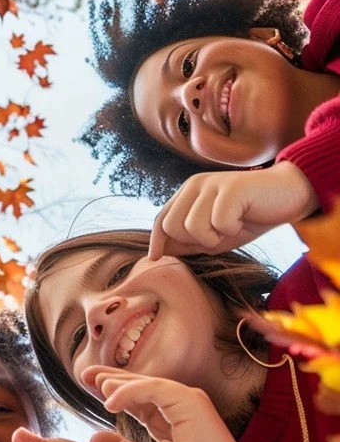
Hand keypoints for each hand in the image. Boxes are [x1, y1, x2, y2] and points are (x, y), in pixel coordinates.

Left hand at [89, 371, 284, 441]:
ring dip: (118, 382)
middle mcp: (181, 406)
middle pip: (139, 387)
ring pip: (146, 384)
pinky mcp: (190, 402)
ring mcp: (188, 401)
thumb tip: (95, 437)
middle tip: (85, 375)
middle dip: (111, 379)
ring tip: (93, 382)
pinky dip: (130, 392)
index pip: (138, 401)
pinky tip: (109, 401)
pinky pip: (153, 389)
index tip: (89, 389)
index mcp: (172, 421)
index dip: (114, 393)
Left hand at [149, 164, 318, 259]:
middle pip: (172, 226)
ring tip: (233, 226)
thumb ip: (190, 241)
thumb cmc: (249, 217)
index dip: (156, 240)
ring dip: (215, 237)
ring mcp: (212, 184)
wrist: (287, 195)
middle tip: (220, 235)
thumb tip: (162, 251)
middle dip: (194, 241)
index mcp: (188, 193)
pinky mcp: (230, 188)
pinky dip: (232, 229)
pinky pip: (218, 223)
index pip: (161, 218)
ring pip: (193, 227)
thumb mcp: (216, 235)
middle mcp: (195, 185)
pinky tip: (243, 219)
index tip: (154, 257)